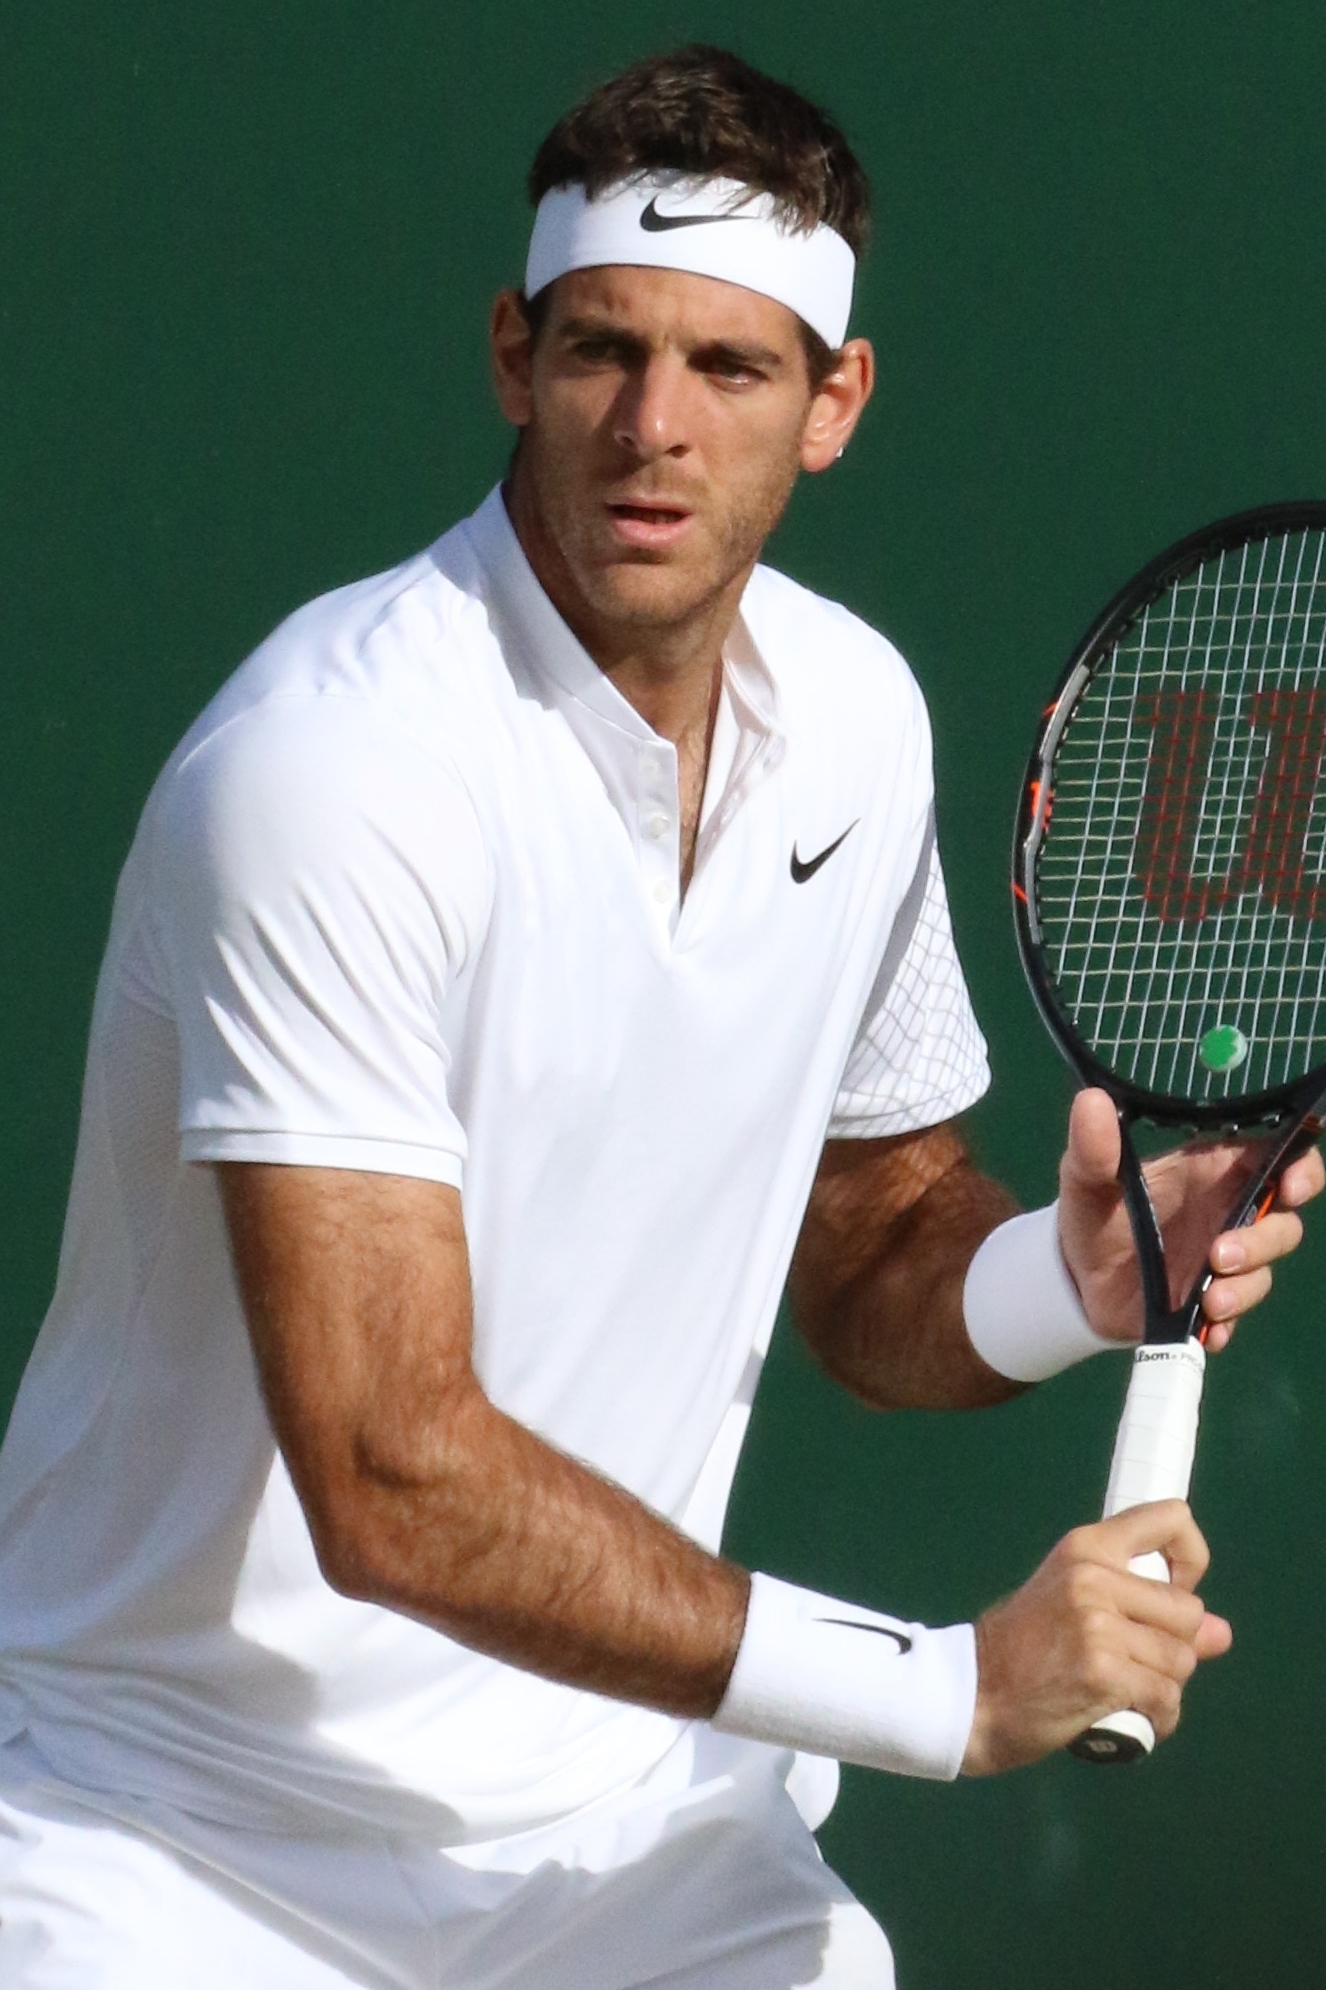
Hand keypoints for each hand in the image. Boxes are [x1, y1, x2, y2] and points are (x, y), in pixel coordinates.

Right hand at [962, 1500, 1231, 1774]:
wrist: (972, 1694)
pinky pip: (1166, 1697)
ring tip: (1127, 1692)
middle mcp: (1094, 1577)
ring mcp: (1098, 1625)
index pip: (1171, 1518)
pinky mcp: (1104, 1673)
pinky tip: (1132, 1717)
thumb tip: (1220, 1633)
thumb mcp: (1076, 1607)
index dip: (1190, 1558)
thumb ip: (1146, 1613)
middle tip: (1134, 1662)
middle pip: (1187, 1611)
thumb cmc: (1021, 1649)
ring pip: (1181, 1659)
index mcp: (1086, 1547)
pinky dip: (1159, 1716)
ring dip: (1164, 1686)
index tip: (1174, 1591)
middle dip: (1173, 1646)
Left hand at [1056, 1088, 1323, 1348]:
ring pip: (1263, 1273)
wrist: (1074, 1277)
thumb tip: (1092, 1100)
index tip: (1292, 1185)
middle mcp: (1229, 1214)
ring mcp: (1225, 1261)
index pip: (1279, 1159)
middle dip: (1264, 1240)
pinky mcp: (1211, 1302)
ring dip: (1244, 1287)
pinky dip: (1226, 1325)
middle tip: (1220, 1254)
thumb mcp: (1084, 1177)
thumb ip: (1093, 1147)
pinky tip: (1207, 1330)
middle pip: (1282, 1223)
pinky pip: (1235, 1316)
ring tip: (1210, 1299)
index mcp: (1212, 1171)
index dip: (1301, 1169)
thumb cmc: (1092, 1212)